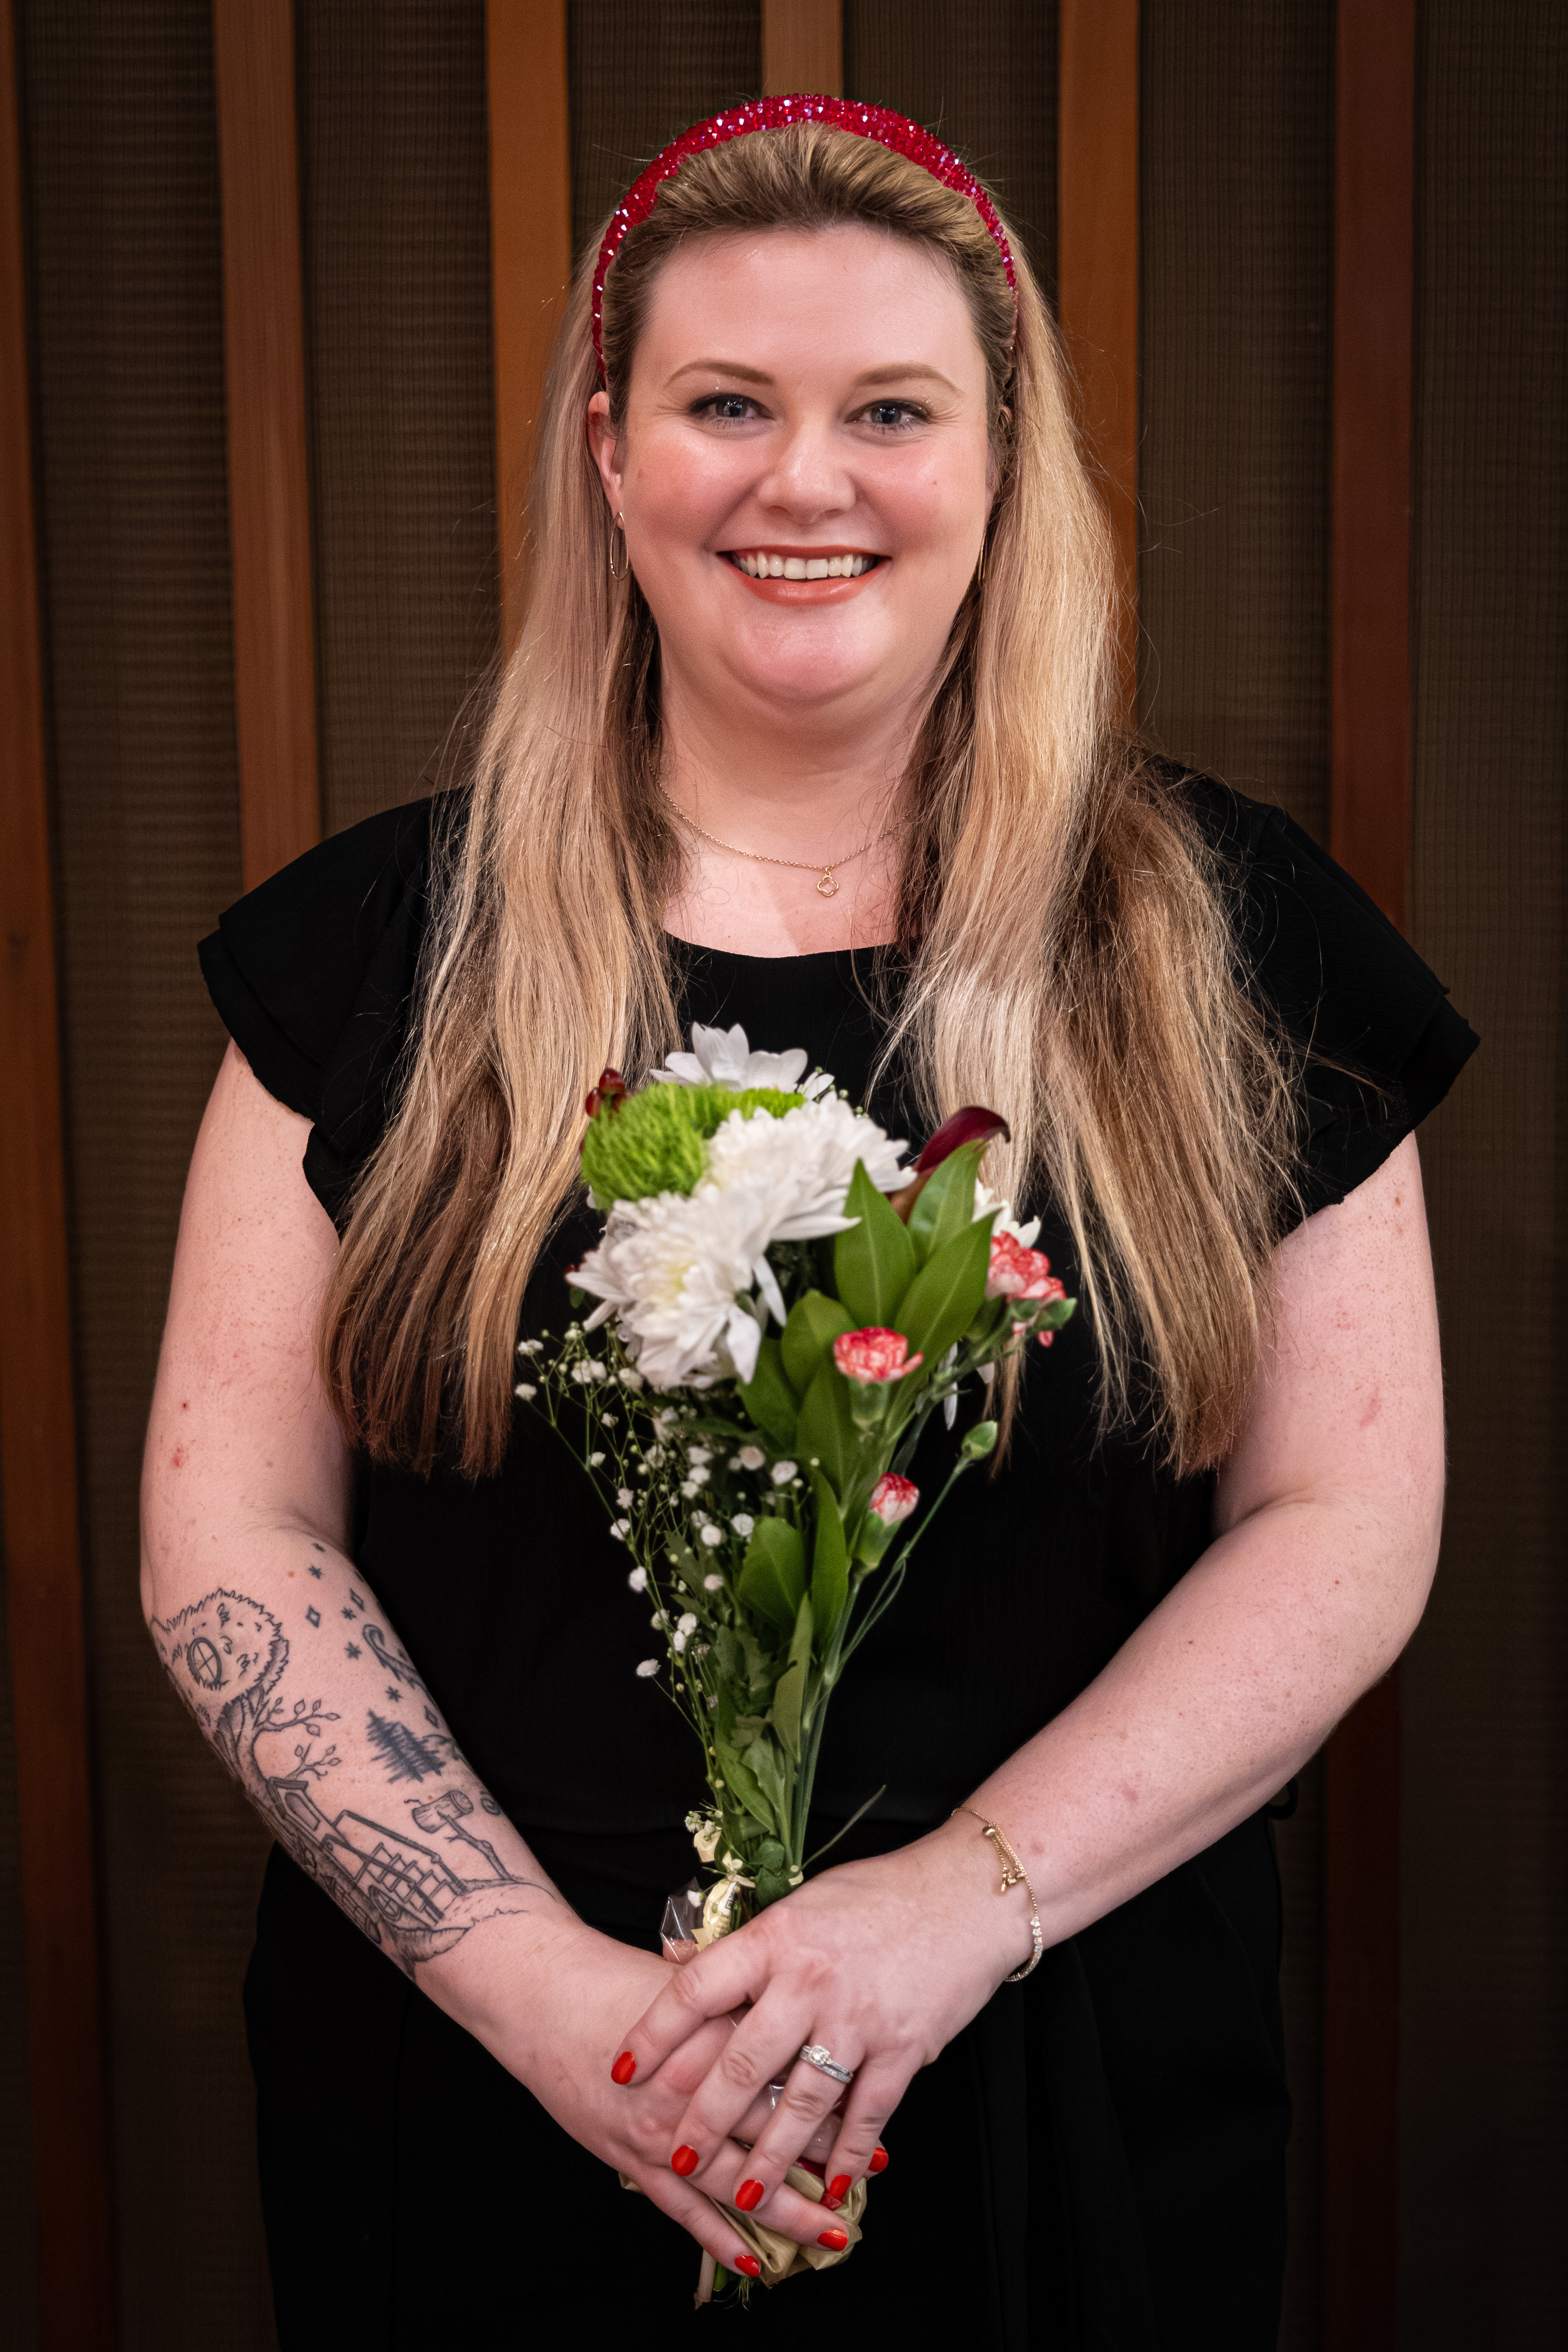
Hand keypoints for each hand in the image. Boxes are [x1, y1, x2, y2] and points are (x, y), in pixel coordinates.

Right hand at [423, 1906, 842, 2270]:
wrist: (544, 1997)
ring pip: (739, 2182)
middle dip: (827, 2152)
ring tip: (834, 2229)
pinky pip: (686, 2212)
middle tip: (875, 2170)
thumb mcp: (690, 1980)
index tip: (873, 2099)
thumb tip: (798, 2005)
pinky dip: (721, 2240)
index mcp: (716, 2033)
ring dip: (789, 2210)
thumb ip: (740, 1998)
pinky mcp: (633, 2160)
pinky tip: (756, 2263)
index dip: (836, 2088)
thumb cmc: (615, 1980)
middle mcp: (694, 2089)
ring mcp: (662, 2133)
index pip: (790, 2068)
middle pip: (774, 2127)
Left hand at [611, 1818, 1033, 2226]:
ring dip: (771, 2157)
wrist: (967, 1894)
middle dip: (704, 2118)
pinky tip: (834, 2187)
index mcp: (777, 1936)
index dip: (653, 2032)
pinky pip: (867, 2113)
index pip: (697, 1988)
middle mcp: (810, 1979)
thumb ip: (747, 1943)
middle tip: (677, 2157)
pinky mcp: (904, 2047)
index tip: (621, 2068)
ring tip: (744, 2196)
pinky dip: (848, 2155)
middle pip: (743, 2062)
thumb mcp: (802, 1903)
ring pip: (802, 2102)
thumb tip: (676, 1961)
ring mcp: (858, 2017)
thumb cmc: (879, 1895)